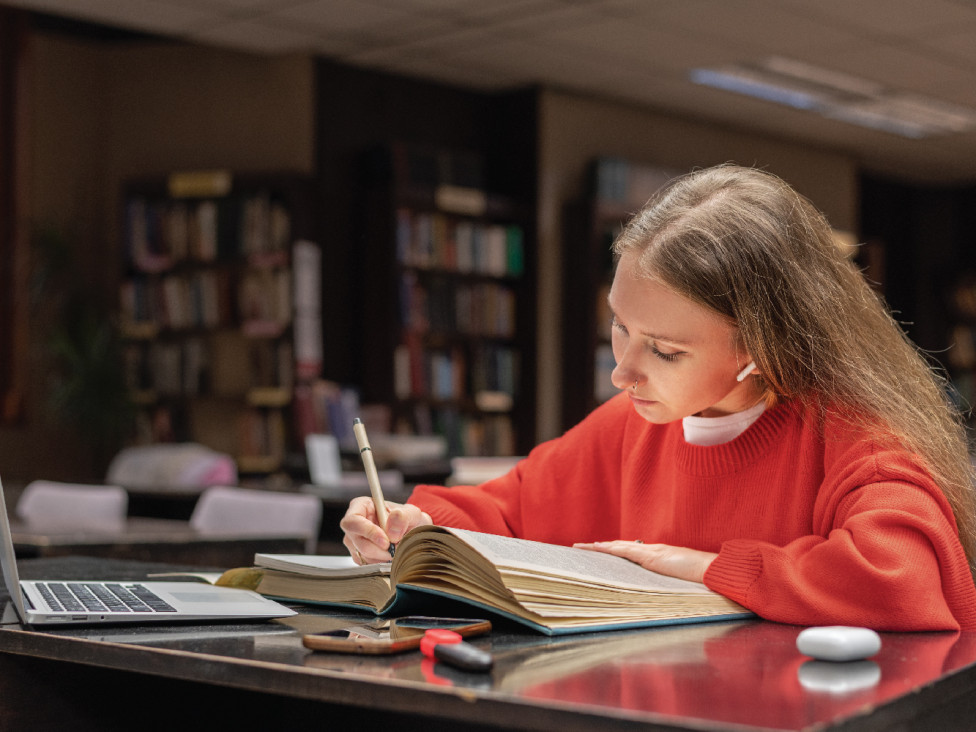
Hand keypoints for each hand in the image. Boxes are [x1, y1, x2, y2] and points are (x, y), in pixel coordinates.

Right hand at [340, 496, 431, 563]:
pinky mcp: (358, 554)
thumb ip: (403, 517)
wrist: (411, 531)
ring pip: (361, 554)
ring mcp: (354, 540)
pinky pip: (365, 563)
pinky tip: (389, 554)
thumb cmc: (407, 519)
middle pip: (355, 540)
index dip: (368, 532)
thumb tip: (391, 528)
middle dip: (377, 549)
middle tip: (395, 548)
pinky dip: (380, 562)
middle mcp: (354, 523)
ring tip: (395, 548)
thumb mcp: (411, 513)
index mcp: (361, 506)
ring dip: (381, 556)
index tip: (386, 541)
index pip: (353, 520)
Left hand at [573, 540, 716, 582]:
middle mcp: (652, 551)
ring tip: (582, 547)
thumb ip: (667, 581)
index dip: (614, 552)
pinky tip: (598, 547)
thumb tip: (657, 593)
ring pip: (619, 546)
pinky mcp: (652, 556)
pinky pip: (626, 550)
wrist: (713, 570)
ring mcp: (651, 552)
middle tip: (582, 548)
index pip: (630, 553)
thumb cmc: (702, 578)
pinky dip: (611, 548)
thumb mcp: (680, 581)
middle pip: (620, 547)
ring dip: (600, 547)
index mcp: (658, 557)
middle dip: (601, 548)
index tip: (600, 552)